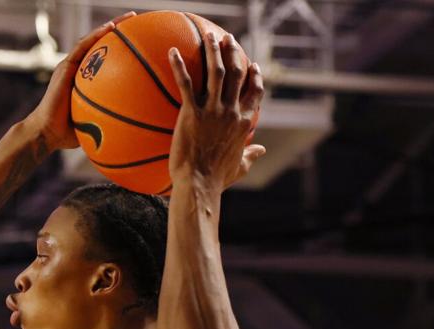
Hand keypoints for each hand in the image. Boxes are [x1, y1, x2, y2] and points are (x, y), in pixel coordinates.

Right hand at [23, 11, 136, 149]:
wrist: (46, 133)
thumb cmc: (68, 133)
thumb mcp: (95, 124)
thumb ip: (111, 120)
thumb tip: (134, 128)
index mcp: (84, 80)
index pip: (103, 58)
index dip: (120, 48)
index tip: (139, 42)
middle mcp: (77, 69)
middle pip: (99, 44)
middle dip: (119, 31)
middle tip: (137, 22)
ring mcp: (69, 66)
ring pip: (91, 40)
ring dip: (110, 27)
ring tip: (129, 18)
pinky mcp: (64, 68)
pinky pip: (82, 47)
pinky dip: (96, 36)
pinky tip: (110, 28)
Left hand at [167, 31, 265, 191]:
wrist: (199, 186)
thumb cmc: (217, 179)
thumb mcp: (239, 166)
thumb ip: (250, 155)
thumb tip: (261, 150)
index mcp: (244, 122)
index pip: (256, 92)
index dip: (255, 76)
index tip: (252, 65)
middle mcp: (232, 112)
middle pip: (238, 74)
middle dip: (235, 53)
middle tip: (229, 40)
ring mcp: (213, 111)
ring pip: (217, 72)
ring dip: (214, 51)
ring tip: (210, 37)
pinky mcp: (191, 113)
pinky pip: (185, 84)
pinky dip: (179, 66)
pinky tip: (172, 52)